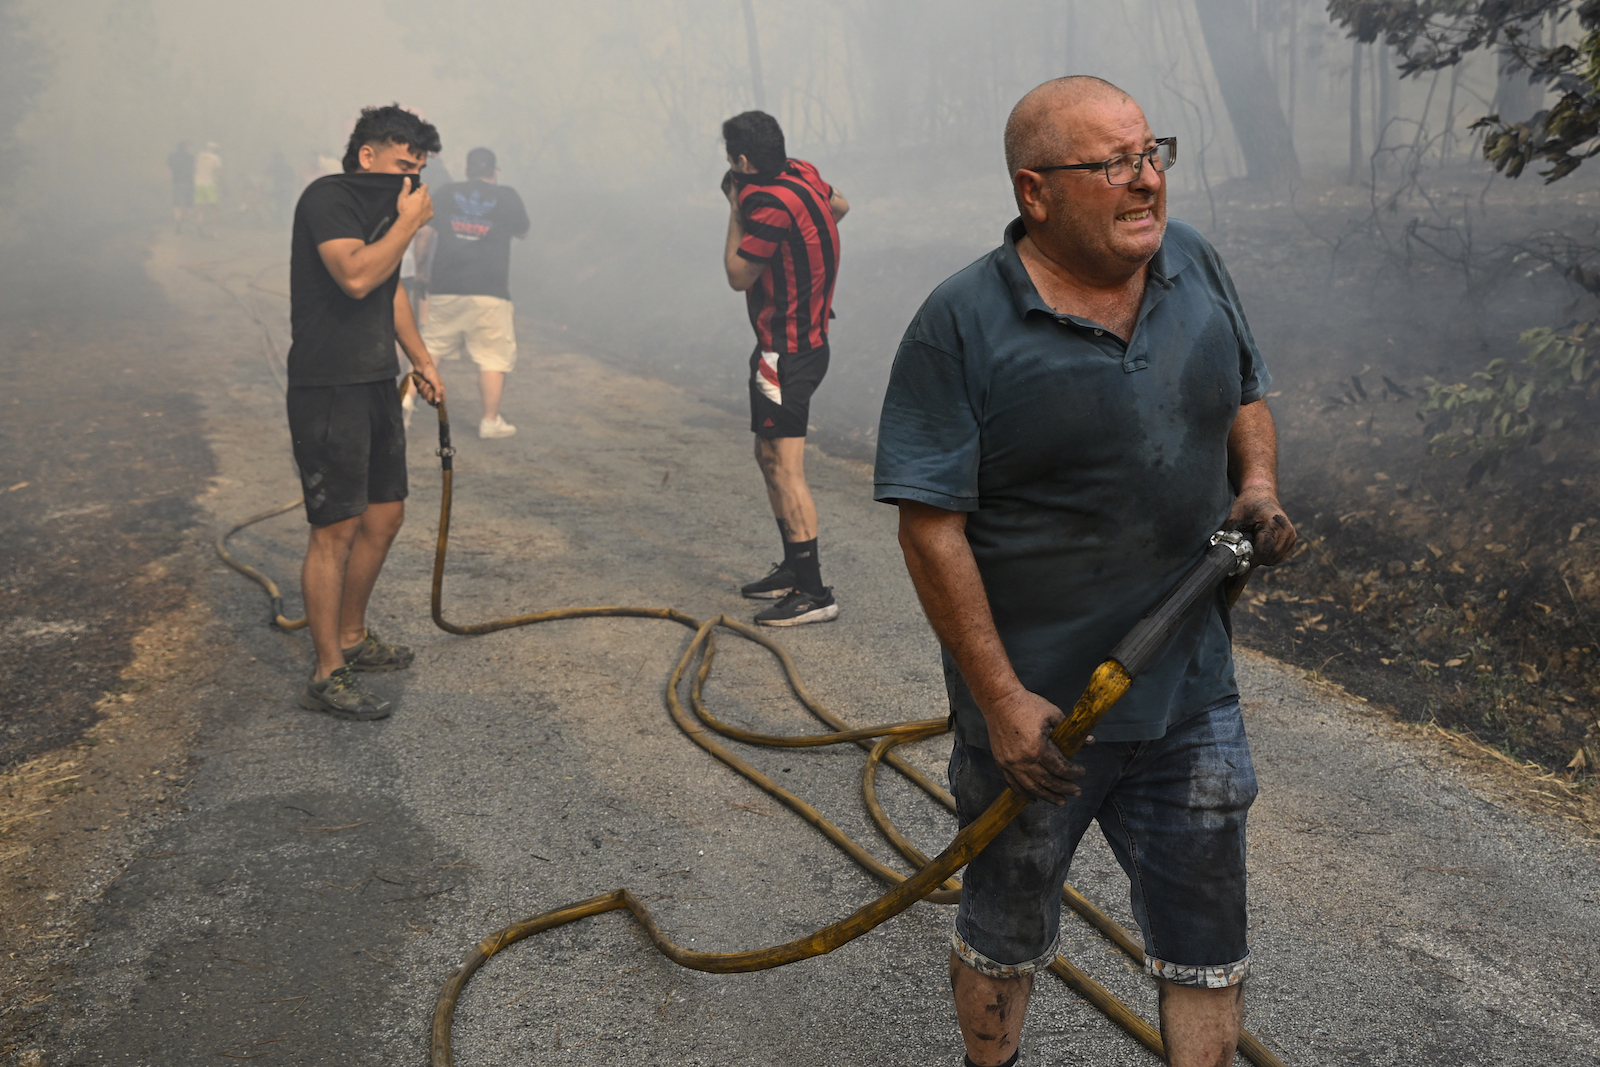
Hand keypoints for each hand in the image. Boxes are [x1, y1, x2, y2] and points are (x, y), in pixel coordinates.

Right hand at [397, 177, 432, 228]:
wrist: (408, 223)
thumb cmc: (404, 209)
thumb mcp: (403, 197)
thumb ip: (406, 187)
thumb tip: (407, 178)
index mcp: (421, 194)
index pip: (425, 185)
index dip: (421, 185)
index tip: (417, 187)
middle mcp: (428, 200)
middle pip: (427, 194)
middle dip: (422, 194)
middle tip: (415, 198)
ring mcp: (430, 207)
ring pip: (429, 202)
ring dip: (425, 202)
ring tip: (417, 206)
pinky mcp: (431, 215)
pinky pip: (429, 210)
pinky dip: (426, 210)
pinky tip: (420, 212)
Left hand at [414, 364, 444, 405]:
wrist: (422, 366)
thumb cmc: (431, 373)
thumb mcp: (436, 382)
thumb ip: (438, 392)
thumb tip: (438, 401)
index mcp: (440, 390)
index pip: (441, 401)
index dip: (438, 405)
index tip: (435, 406)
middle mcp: (434, 391)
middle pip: (431, 401)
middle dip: (428, 395)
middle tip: (428, 388)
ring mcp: (427, 390)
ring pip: (424, 397)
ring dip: (423, 390)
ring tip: (424, 382)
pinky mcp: (421, 388)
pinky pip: (419, 393)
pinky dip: (419, 387)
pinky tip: (421, 381)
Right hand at [983, 688, 1090, 804]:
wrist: (999, 701)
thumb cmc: (1027, 705)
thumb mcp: (1053, 714)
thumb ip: (1071, 731)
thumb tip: (1090, 741)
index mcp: (1038, 748)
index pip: (1060, 768)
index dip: (1073, 773)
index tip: (1081, 772)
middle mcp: (1024, 761)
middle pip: (1048, 781)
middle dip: (1064, 788)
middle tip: (1076, 792)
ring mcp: (1011, 764)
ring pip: (1032, 787)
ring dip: (1047, 796)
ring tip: (1060, 801)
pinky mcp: (1001, 763)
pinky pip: (1013, 784)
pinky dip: (1024, 793)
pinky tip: (1034, 799)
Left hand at [1228, 486, 1295, 565]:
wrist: (1262, 495)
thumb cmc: (1247, 504)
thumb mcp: (1234, 516)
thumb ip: (1228, 535)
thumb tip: (1220, 552)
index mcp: (1272, 524)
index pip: (1264, 552)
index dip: (1251, 560)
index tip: (1240, 559)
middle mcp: (1286, 530)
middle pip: (1270, 558)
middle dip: (1256, 558)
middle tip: (1245, 551)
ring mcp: (1291, 535)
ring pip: (1275, 559)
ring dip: (1263, 558)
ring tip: (1253, 546)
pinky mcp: (1293, 539)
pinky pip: (1280, 556)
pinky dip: (1270, 556)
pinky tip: (1261, 546)